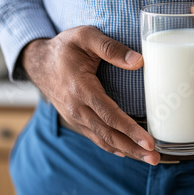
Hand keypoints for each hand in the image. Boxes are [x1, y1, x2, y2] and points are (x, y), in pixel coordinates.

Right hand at [21, 26, 159, 164]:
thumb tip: (138, 61)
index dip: (130, 130)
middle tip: (155, 158)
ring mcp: (75, 116)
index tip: (149, 142)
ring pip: (102, 139)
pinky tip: (126, 152)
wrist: (38, 61)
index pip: (109, 115)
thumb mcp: (86, 36)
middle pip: (108, 134)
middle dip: (133, 148)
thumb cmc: (65, 47)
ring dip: (126, 150)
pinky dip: (111, 146)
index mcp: (81, 89)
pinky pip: (95, 137)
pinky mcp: (75, 119)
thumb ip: (111, 48)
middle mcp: (76, 108)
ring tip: (148, 158)